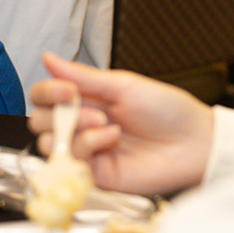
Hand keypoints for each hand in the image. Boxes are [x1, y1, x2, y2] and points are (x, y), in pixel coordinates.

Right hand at [27, 52, 213, 195]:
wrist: (194, 142)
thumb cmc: (167, 111)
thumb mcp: (123, 85)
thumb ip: (82, 76)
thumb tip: (48, 58)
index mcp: (87, 100)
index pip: (44, 97)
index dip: (47, 93)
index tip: (66, 89)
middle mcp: (83, 125)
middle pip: (39, 121)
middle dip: (58, 113)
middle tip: (89, 109)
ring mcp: (89, 151)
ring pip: (50, 143)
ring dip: (74, 130)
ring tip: (105, 125)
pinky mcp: (96, 174)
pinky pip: (73, 163)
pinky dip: (87, 147)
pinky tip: (110, 140)